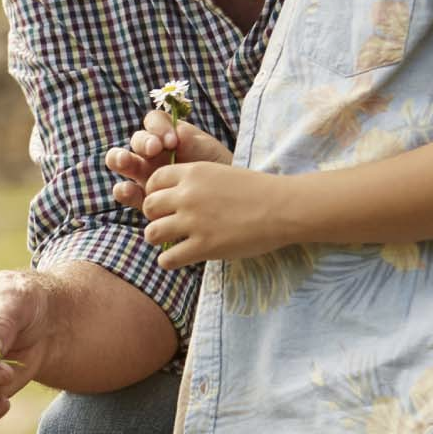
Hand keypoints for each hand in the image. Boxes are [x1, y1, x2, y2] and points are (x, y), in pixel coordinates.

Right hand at [106, 111, 232, 211]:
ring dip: (119, 159)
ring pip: (121, 161)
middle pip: (136, 140)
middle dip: (141, 142)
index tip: (172, 140)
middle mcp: (152, 153)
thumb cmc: (217, 170)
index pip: (154, 122)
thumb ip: (192, 143)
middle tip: (154, 149)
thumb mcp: (209, 153)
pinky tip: (129, 190)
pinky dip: (122, 190)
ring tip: (126, 161)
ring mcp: (144, 174)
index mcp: (168, 135)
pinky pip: (125, 191)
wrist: (226, 201)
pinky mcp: (142, 197)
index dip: (158, 127)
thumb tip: (177, 135)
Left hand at [142, 162, 289, 267]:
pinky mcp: (203, 246)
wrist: (283, 208)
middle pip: (149, 206)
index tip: (165, 203)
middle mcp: (188, 195)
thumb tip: (177, 194)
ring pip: (152, 233)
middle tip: (168, 224)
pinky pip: (167, 259)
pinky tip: (180, 258)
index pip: (154, 180)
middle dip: (155, 216)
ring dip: (159, 239)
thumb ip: (197, 181)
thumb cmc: (259, 191)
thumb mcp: (222, 173)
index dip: (156, 192)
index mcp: (194, 172)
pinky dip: (169, 261)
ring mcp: (194, 221)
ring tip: (172, 242)